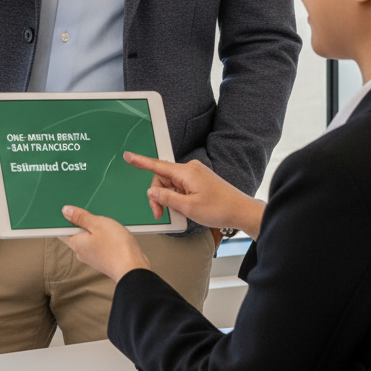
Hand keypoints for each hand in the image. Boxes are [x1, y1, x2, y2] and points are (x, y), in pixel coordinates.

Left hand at [59, 206, 150, 282]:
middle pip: (76, 232)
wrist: (133, 268)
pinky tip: (112, 231)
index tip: (68, 209)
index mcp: (75, 243)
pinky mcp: (103, 258)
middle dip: (82, 221)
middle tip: (91, 212)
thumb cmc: (116, 247)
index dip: (63, 218)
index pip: (61, 230)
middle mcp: (81, 251)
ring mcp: (93, 256)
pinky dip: (103, 235)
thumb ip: (80, 217)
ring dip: (95, 228)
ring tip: (105, 221)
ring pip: (89, 237)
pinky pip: (99, 243)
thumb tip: (66, 211)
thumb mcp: (97, 224)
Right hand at [123, 152, 264, 239]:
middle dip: (159, 196)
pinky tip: (185, 209)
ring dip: (170, 199)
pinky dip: (179, 198)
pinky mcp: (200, 180)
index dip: (141, 161)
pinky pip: (181, 187)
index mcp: (186, 172)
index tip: (128, 156)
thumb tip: (152, 190)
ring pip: (172, 185)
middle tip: (160, 213)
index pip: (157, 165)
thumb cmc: (220, 208)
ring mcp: (196, 174)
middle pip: (163, 179)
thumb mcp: (189, 207)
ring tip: (179, 213)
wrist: (242, 211)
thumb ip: (167, 198)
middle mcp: (190, 169)